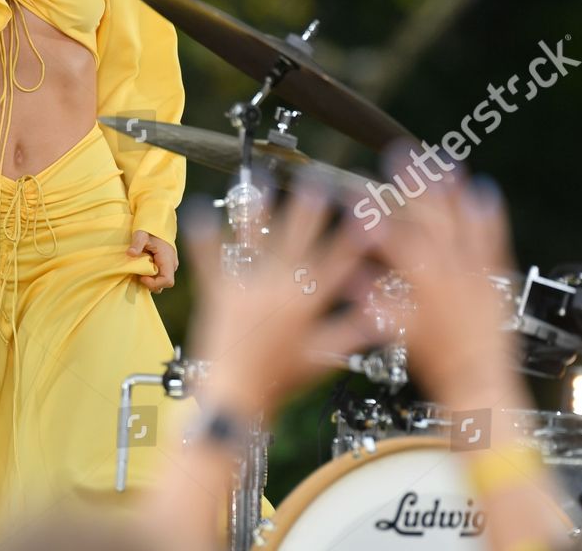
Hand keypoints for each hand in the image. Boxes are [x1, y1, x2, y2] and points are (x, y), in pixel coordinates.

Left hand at [128, 230, 176, 292]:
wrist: (158, 222)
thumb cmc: (150, 228)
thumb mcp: (141, 234)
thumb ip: (137, 243)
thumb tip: (130, 253)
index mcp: (168, 259)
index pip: (167, 281)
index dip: (154, 284)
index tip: (141, 277)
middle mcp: (172, 264)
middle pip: (164, 284)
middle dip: (150, 283)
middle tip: (138, 275)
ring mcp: (169, 265)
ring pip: (161, 281)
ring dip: (150, 280)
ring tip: (139, 271)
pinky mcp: (165, 264)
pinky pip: (160, 276)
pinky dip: (150, 276)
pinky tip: (141, 268)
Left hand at [186, 188, 374, 416]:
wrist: (236, 398)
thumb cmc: (280, 383)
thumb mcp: (322, 360)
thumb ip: (352, 334)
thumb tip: (383, 318)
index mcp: (306, 305)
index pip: (336, 265)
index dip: (353, 240)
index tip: (363, 216)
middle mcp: (278, 291)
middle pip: (297, 243)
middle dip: (308, 211)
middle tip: (315, 183)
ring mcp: (246, 290)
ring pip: (256, 243)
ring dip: (258, 211)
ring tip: (261, 183)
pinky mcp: (218, 295)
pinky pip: (210, 262)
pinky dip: (204, 239)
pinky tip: (199, 214)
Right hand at [368, 154, 526, 412]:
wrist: (481, 383)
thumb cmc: (438, 365)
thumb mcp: (398, 331)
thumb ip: (375, 299)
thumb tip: (352, 274)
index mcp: (422, 285)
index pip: (392, 239)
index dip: (373, 214)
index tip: (358, 194)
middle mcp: (451, 273)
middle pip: (428, 219)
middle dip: (412, 184)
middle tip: (399, 155)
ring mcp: (476, 273)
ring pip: (462, 222)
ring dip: (451, 190)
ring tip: (442, 160)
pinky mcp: (496, 279)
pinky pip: (494, 239)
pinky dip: (489, 214)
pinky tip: (485, 192)